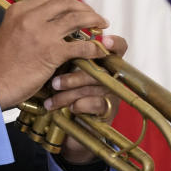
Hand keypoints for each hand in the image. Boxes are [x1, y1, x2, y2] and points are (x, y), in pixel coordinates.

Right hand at [0, 0, 110, 109]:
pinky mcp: (51, 52)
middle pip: (66, 4)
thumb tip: (47, 25)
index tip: (79, 9)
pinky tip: (99, 51)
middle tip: (95, 17)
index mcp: (19, 10)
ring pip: (76, 19)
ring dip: (94, 21)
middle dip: (85, 8)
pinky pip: (80, 46)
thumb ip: (26, 25)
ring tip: (102, 26)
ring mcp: (41, 34)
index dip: (69, 3)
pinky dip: (93, 47)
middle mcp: (30, 17)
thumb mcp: (9, 34)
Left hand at [44, 34, 127, 164]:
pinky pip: (97, 103)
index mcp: (104, 64)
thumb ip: (67, 60)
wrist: (72, 129)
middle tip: (55, 83)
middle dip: (75, 76)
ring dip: (70, 94)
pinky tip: (69, 109)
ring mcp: (113, 94)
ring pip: (94, 87)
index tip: (103, 40)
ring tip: (52, 100)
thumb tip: (53, 44)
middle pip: (101, 69)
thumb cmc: (68, 96)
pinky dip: (79, 105)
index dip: (115, 43)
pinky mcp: (110, 111)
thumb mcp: (66, 75)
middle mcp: (112, 77)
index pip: (119, 48)